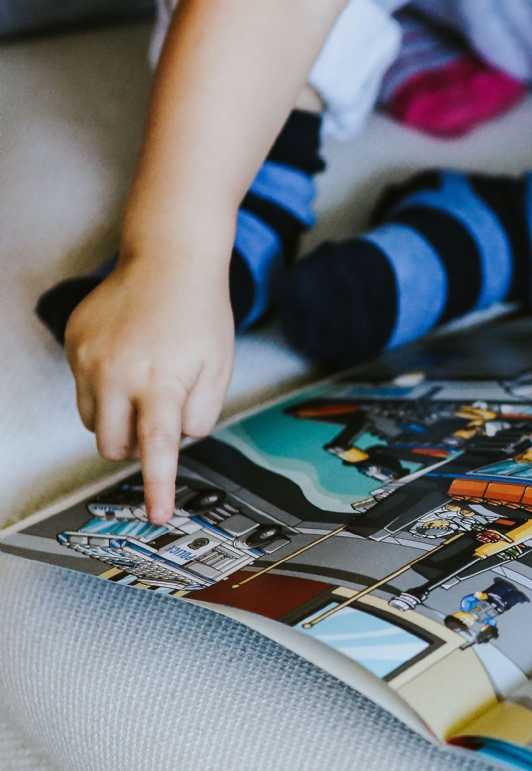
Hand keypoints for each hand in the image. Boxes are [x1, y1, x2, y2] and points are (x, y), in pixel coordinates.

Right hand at [65, 253, 233, 523]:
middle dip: (134, 447)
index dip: (157, 486)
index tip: (157, 514)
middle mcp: (117, 372)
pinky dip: (104, 387)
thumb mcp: (219, 367)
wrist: (169, 256)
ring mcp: (89, 358)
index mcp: (161, 381)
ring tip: (144, 383)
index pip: (157, 448)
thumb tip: (176, 440)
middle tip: (159, 417)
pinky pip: (82, 388)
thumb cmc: (200, 312)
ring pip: (92, 421)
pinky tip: (128, 358)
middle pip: (112, 446)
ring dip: (117, 419)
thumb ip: (200, 413)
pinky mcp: (74, 343)